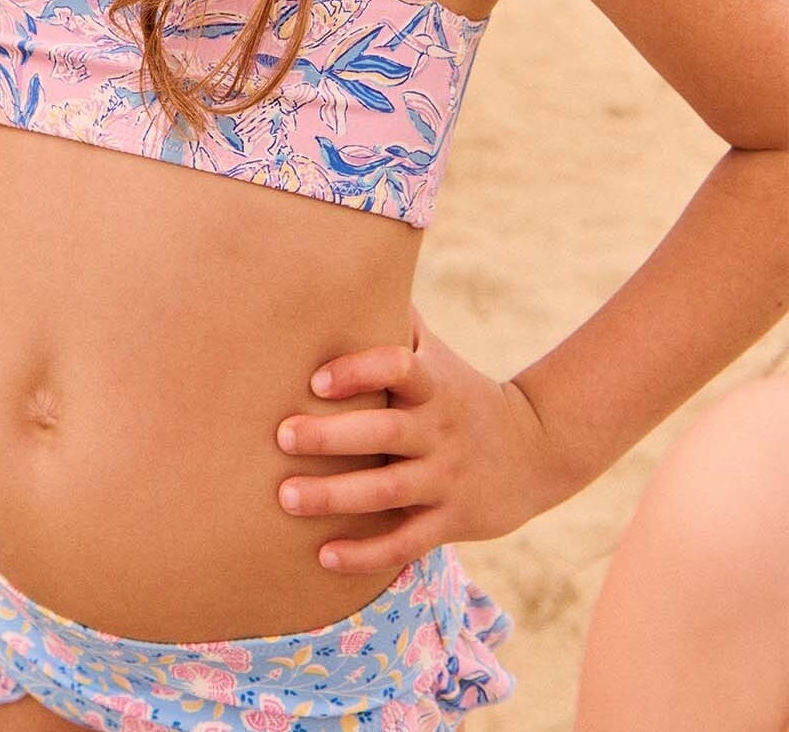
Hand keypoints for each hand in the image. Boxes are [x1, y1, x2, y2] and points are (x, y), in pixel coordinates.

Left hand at [274, 307, 558, 573]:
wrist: (536, 449)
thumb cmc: (459, 392)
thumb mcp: (435, 354)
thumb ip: (393, 323)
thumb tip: (345, 264)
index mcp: (431, 385)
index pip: (398, 368)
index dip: (358, 371)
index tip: (315, 381)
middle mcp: (438, 430)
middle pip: (384, 432)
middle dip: (331, 437)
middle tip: (281, 436)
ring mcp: (446, 478)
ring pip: (388, 491)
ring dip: (336, 497)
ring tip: (286, 499)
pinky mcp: (451, 521)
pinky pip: (405, 540)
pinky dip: (365, 552)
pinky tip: (323, 555)